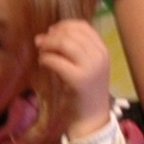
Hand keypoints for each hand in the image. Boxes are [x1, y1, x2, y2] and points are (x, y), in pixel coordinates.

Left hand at [34, 18, 112, 137]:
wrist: (92, 118)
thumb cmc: (86, 91)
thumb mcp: (87, 65)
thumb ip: (75, 49)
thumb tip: (49, 32)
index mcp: (103, 50)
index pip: (83, 26)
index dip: (64, 25)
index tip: (51, 31)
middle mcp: (99, 55)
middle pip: (72, 33)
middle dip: (52, 35)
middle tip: (40, 42)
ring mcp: (91, 67)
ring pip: (65, 44)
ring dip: (48, 45)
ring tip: (41, 51)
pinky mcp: (78, 79)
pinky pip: (57, 61)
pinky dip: (46, 59)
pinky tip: (42, 63)